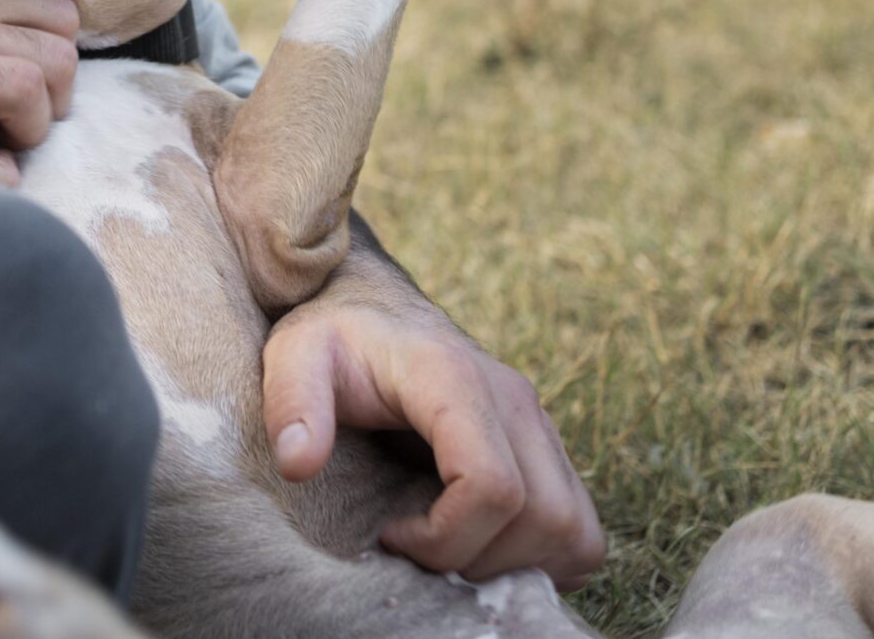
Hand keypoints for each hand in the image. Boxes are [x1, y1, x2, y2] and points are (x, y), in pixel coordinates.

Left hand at [263, 293, 603, 590]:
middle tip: (418, 548)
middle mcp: (513, 401)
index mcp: (454, 379)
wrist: (374, 309)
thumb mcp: (295, 356)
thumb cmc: (335, 338)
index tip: (390, 534)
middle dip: (478, 559)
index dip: (445, 537)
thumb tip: (300, 463)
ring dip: (516, 564)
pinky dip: (544, 557)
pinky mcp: (548, 449)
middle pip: (543, 518)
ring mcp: (539, 425)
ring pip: (573, 530)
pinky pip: (581, 529)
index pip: (493, 486)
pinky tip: (481, 544)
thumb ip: (293, 403)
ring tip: (448, 548)